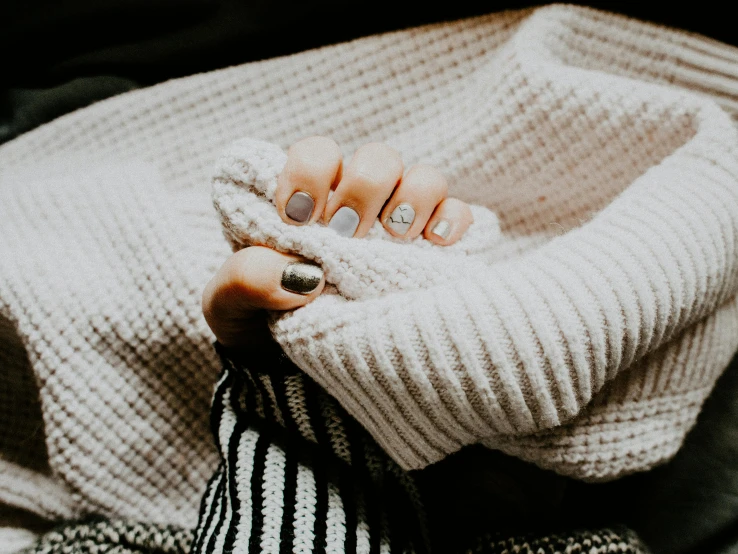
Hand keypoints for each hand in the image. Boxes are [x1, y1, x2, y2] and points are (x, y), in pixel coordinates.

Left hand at [202, 136, 473, 347]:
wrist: (292, 369)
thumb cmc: (258, 324)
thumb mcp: (230, 306)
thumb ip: (244, 280)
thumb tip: (301, 274)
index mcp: (305, 200)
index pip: (317, 153)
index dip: (310, 174)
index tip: (298, 218)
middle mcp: (355, 203)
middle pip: (378, 159)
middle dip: (363, 191)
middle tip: (347, 234)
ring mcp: (397, 224)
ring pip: (424, 179)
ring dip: (412, 202)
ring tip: (394, 241)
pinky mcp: (433, 251)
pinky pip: (457, 216)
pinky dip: (453, 222)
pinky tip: (436, 246)